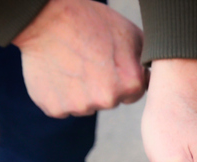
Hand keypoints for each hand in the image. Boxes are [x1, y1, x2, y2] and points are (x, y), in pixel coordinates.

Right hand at [13, 0, 146, 117]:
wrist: (45, 18)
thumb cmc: (90, 21)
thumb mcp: (130, 34)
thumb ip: (144, 61)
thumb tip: (151, 75)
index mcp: (130, 84)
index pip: (133, 93)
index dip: (122, 77)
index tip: (109, 63)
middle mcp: (107, 100)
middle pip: (110, 101)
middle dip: (103, 85)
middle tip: (88, 60)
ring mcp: (80, 107)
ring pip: (86, 105)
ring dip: (81, 91)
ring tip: (72, 63)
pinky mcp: (55, 109)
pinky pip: (63, 107)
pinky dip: (61, 94)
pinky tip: (58, 72)